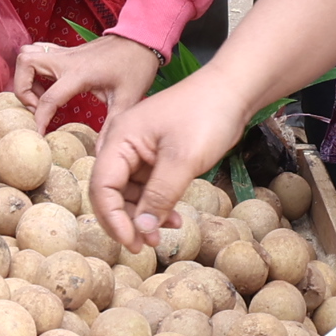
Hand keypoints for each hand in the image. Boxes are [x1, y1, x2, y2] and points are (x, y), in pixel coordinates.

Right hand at [20, 31, 158, 132]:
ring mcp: (65, 53)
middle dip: (22, 89)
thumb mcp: (127, 99)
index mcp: (79, 73)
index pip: (48, 99)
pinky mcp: (67, 51)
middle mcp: (66, 60)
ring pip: (27, 54)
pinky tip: (48, 84)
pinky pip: (39, 52)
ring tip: (40, 95)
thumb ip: (110, 126)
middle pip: (25, 63)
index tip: (38, 135)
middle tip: (36, 107)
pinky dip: (35, 67)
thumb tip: (101, 153)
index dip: (39, 120)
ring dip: (26, 75)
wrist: (142, 39)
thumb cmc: (135, 67)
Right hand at [91, 66, 251, 248]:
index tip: (133, 242)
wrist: (233, 90)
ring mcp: (139, 150)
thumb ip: (160, 196)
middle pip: (110, 191)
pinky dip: (157, 203)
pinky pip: (147, 186)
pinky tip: (173, 217)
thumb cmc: (206, 115)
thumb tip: (141, 229)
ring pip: (129, 192)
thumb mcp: (183, 160)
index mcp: (119, 139)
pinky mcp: (155, 155)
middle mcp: (122, 144)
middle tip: (145, 244)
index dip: (113, 219)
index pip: (102, 187)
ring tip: (165, 231)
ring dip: (144, 215)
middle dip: (126, 220)